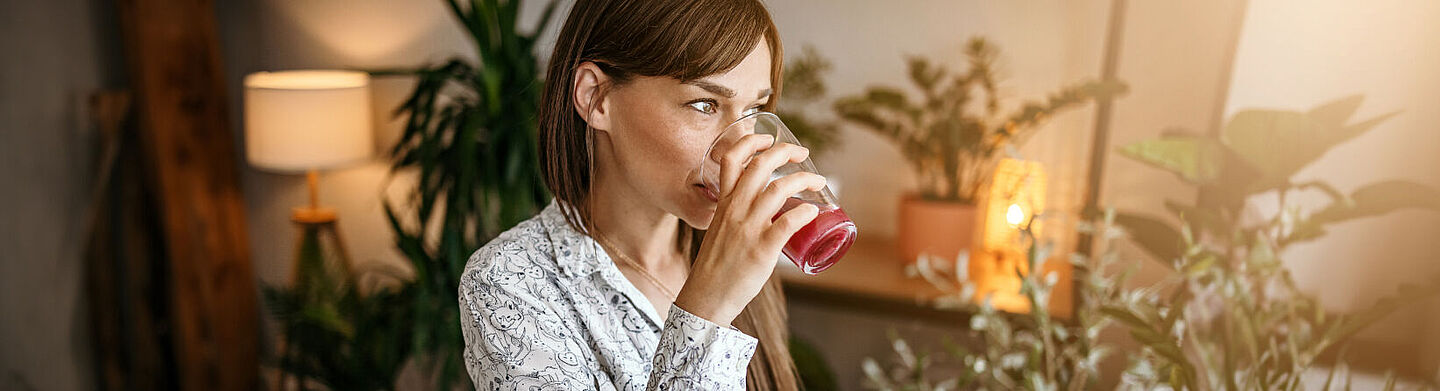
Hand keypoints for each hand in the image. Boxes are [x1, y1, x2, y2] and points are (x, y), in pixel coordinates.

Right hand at [674, 134, 825, 325]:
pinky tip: (813, 210)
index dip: (751, 141)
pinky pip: (787, 222)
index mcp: (724, 204)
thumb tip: (766, 212)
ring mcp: (749, 229)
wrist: (707, 297)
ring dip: (804, 180)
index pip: (732, 160)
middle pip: (760, 166)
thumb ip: (737, 216)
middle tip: (802, 154)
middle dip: (785, 151)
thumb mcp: (720, 230)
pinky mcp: (762, 249)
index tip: (768, 137)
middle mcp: (735, 210)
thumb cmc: (716, 267)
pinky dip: (804, 211)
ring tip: (819, 182)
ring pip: (778, 189)